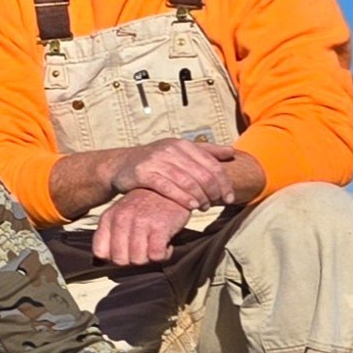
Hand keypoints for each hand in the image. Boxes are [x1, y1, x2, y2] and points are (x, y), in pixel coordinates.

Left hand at [93, 187, 194, 266]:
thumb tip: (107, 259)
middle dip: (132, 260)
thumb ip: (110, 233)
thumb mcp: (120, 214)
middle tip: (143, 249)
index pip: (100, 252)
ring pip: (138, 260)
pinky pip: (156, 256)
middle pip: (120, 260)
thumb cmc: (144, 205)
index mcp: (108, 218)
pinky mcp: (160, 227)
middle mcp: (121, 220)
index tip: (126, 253)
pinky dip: (164, 255)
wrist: (170, 186)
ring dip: (149, 258)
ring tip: (155, 246)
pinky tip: (166, 245)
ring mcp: (140, 223)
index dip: (113, 258)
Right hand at [108, 138, 236, 209]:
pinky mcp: (143, 173)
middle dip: (213, 192)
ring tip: (204, 207)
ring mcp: (156, 161)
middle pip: (202, 174)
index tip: (230, 197)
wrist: (120, 165)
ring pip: (187, 181)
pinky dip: (182, 197)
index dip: (224, 183)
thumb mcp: (179, 151)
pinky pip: (167, 187)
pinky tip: (191, 206)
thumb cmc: (155, 161)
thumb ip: (205, 151)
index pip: (212, 164)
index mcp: (182, 144)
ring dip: (200, 197)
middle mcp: (170, 150)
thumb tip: (232, 152)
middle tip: (216, 204)